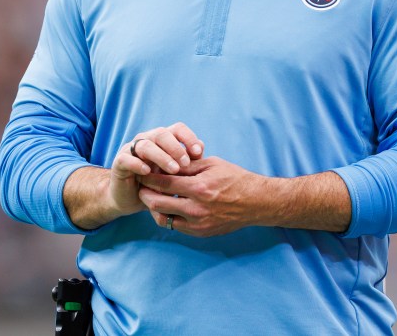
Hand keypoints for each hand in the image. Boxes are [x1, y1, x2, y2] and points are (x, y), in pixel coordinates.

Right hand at [108, 122, 204, 214]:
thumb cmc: (157, 183)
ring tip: (173, 170)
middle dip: (175, 148)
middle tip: (186, 164)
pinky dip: (137, 163)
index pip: (177, 129)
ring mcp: (132, 149)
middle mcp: (147, 139)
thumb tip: (201, 147)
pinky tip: (147, 172)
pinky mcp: (119, 161)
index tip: (198, 153)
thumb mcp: (175, 174)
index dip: (188, 138)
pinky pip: (127, 158)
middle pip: (162, 134)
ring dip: (161, 156)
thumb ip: (188, 161)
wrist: (131, 198)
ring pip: (146, 145)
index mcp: (163, 139)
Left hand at [137, 156, 263, 236]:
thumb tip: (165, 164)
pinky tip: (167, 206)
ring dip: (154, 208)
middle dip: (145, 194)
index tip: (142, 172)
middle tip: (141, 186)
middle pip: (158, 203)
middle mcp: (197, 208)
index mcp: (199, 187)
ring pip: (163, 218)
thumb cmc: (234, 178)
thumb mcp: (211, 164)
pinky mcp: (201, 233)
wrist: (255, 202)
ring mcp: (198, 224)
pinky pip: (176, 227)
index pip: (164, 182)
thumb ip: (187, 165)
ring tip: (152, 197)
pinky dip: (168, 216)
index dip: (149, 177)